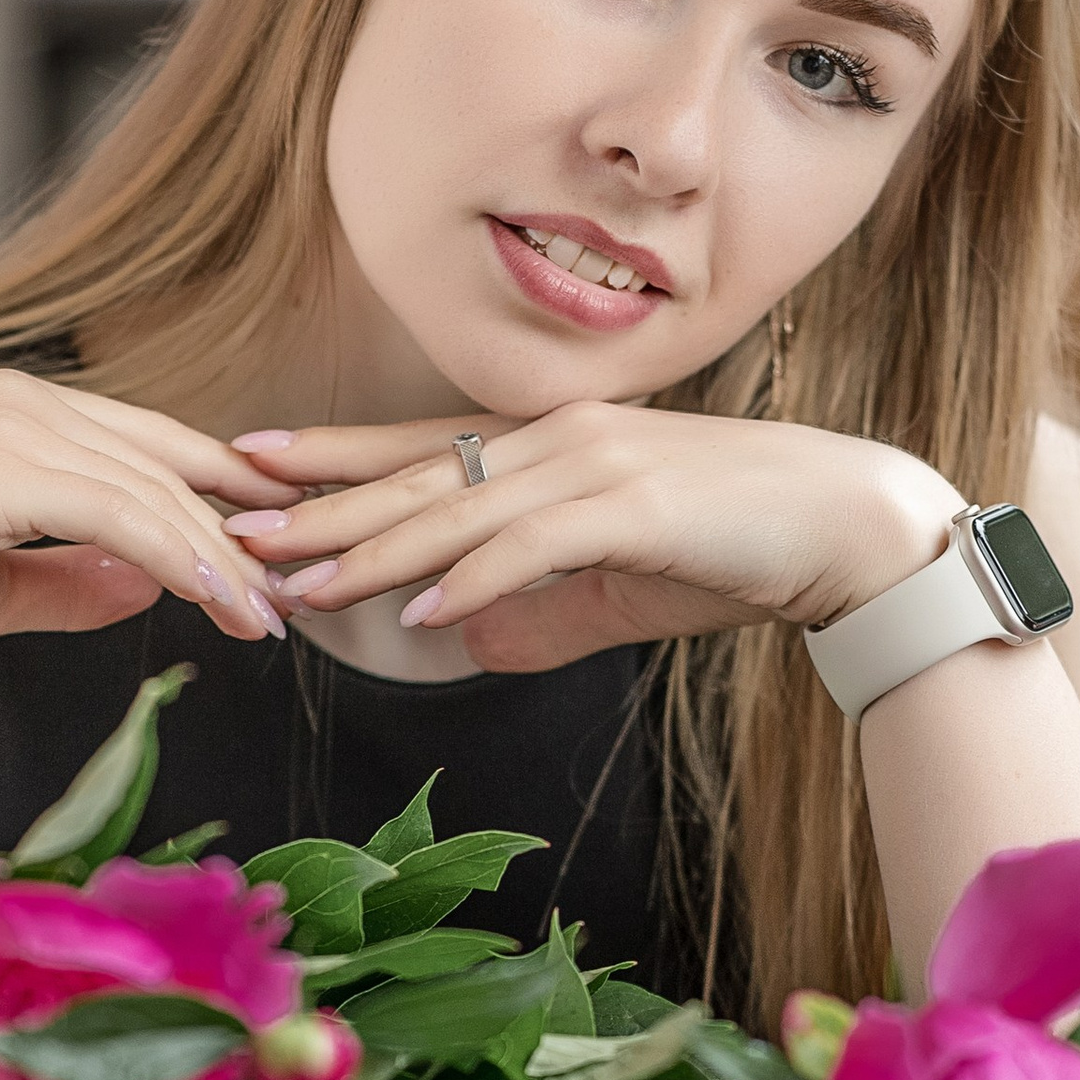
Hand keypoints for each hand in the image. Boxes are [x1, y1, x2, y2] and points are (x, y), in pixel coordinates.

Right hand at [0, 371, 291, 673]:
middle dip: (239, 529)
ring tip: (274, 616)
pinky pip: (123, 518)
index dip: (216, 495)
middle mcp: (19, 402)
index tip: (271, 547)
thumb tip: (151, 584)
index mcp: (13, 416)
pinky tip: (225, 605)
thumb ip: (70, 579)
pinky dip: (184, 561)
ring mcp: (8, 426)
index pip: (143, 447)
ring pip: (155, 491)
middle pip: (164, 464)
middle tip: (297, 590)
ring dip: (224, 558)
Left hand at [222, 402, 959, 675]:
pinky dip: (477, 575)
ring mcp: (594, 465)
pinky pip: (535, 544)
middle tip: (234, 526)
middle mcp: (556, 439)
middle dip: (318, 505)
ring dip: (374, 548)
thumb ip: (538, 605)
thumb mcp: (614, 579)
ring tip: (301, 581)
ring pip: (458, 507)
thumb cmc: (732, 547)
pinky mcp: (635, 506)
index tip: (246, 466)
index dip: (329, 458)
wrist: (845, 526)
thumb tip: (469, 641)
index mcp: (545, 445)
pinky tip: (424, 610)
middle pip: (414, 474)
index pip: (415, 448)